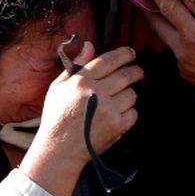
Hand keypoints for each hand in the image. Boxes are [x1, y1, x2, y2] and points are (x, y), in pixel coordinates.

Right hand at [33, 41, 141, 162]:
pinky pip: (133, 113)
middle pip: (126, 74)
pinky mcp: (117, 125)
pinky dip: (128, 113)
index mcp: (82, 80)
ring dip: (128, 95)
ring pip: (131, 94)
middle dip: (136, 71)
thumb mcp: (58, 87)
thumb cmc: (57, 118)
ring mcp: (108, 109)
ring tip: (119, 100)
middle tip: (137, 72)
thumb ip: (75, 64)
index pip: (109, 60)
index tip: (130, 53)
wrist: (59, 150)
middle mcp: (97, 92)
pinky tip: (117, 115)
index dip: (124, 54)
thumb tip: (89, 45)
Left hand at [134, 0, 194, 110]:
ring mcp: (183, 65)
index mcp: (193, 36)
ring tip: (177, 11)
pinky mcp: (186, 73)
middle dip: (149, 7)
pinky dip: (180, 40)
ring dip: (168, 24)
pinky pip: (177, 51)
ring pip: (168, 38)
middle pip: (157, 24)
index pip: (167, 7)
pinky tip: (194, 36)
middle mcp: (183, 52)